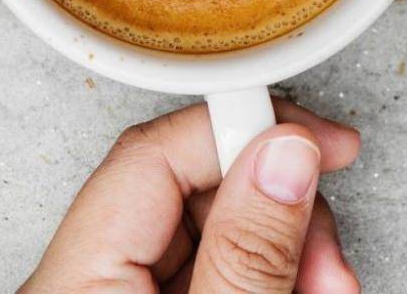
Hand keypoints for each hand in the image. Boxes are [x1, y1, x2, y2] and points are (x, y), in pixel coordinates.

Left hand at [20, 99, 361, 293]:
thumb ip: (247, 251)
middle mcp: (86, 284)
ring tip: (328, 289)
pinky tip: (304, 292)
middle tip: (330, 257)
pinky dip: (267, 276)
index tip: (322, 143)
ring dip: (287, 248)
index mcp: (76, 282)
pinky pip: (212, 272)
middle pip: (194, 190)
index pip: (157, 152)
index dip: (247, 129)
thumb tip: (284, 154)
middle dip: (282, 208)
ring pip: (215, 233)